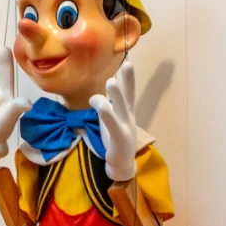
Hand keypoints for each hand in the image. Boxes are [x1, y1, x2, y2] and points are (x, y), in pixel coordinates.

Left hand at [90, 62, 138, 181]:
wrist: (121, 163)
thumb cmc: (115, 138)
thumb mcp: (110, 119)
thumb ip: (105, 105)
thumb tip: (96, 95)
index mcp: (127, 111)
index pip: (129, 91)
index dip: (129, 78)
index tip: (129, 62)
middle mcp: (128, 117)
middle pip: (128, 96)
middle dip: (128, 81)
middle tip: (127, 64)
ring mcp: (125, 128)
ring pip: (120, 108)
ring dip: (116, 95)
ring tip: (111, 82)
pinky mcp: (119, 139)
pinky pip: (112, 124)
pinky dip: (107, 114)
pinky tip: (102, 106)